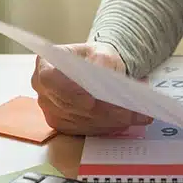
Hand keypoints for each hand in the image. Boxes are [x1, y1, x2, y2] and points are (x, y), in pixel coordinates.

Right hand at [31, 42, 152, 135]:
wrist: (99, 71)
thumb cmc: (97, 59)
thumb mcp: (103, 52)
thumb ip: (101, 60)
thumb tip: (103, 73)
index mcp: (46, 65)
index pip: (50, 79)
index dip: (69, 91)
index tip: (91, 100)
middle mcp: (44, 91)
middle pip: (71, 105)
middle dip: (103, 110)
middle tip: (131, 110)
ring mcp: (51, 111)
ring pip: (82, 121)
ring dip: (112, 120)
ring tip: (138, 115)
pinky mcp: (63, 126)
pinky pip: (86, 130)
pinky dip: (110, 126)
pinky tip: (129, 121)